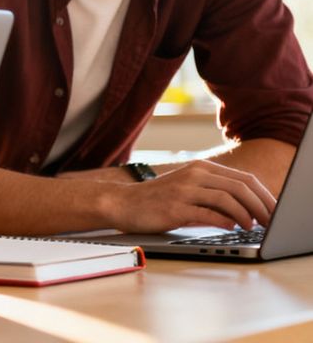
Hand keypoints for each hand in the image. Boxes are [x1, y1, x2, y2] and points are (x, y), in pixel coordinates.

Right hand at [101, 159, 276, 233]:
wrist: (121, 203)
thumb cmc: (156, 200)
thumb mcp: (188, 190)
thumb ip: (213, 194)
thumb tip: (246, 210)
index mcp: (200, 169)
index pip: (244, 178)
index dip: (264, 195)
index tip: (274, 211)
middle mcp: (194, 175)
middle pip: (240, 187)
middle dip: (262, 206)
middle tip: (271, 221)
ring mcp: (184, 190)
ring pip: (227, 198)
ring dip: (246, 214)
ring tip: (253, 226)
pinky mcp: (175, 207)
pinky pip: (208, 213)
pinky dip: (225, 220)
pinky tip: (232, 227)